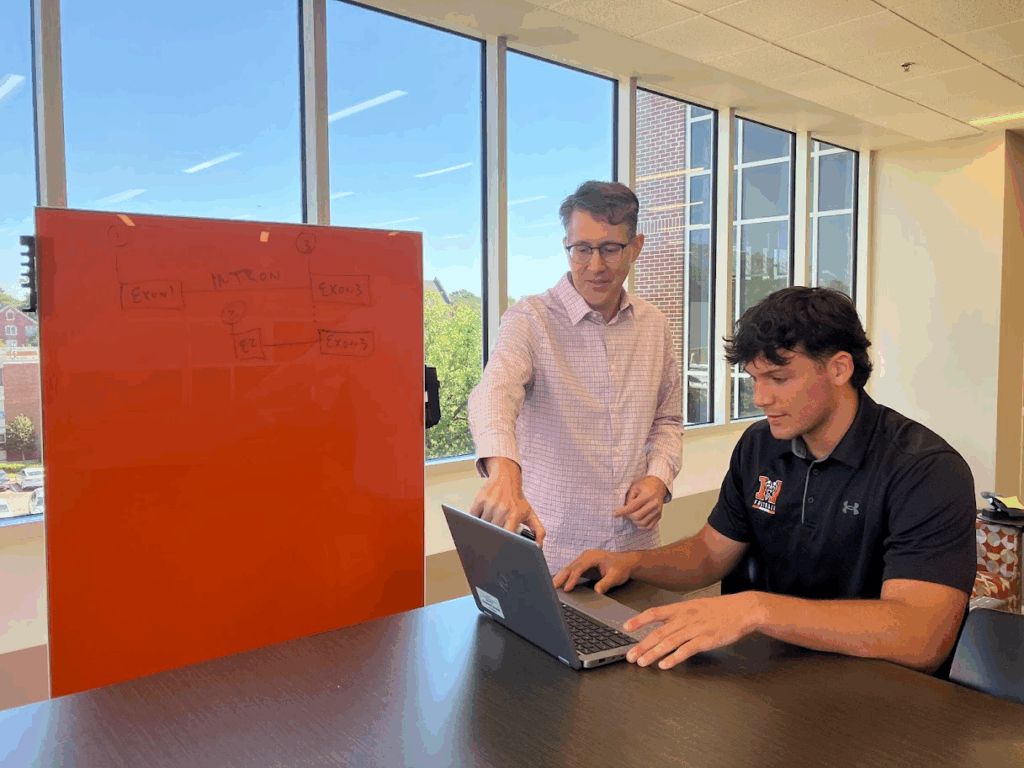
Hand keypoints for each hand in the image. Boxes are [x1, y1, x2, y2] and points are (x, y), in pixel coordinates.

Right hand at [470, 458, 545, 547]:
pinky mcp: (480, 499)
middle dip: (493, 535)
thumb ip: (538, 531)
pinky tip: (482, 516)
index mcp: (515, 515)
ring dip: (484, 527)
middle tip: (494, 536)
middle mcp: (503, 509)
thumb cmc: (518, 500)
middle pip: (493, 531)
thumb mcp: (530, 514)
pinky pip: (474, 516)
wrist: (507, 478)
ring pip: (482, 525)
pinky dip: (475, 519)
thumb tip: (539, 547)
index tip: (502, 548)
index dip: (504, 543)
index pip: (508, 535)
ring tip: (490, 523)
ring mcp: (491, 504)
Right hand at [553, 549, 640, 593]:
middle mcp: (586, 556)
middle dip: (560, 577)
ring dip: (560, 577)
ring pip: (569, 568)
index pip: (579, 568)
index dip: (572, 578)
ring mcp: (583, 560)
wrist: (626, 562)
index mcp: (592, 556)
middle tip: (552, 588)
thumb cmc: (621, 567)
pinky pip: (572, 570)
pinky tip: (560, 583)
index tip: (567, 588)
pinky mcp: (583, 565)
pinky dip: (565, 577)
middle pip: (570, 567)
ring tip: (553, 587)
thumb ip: (606, 583)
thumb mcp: (616, 576)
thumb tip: (597, 592)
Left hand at [614, 476, 667, 529]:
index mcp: (647, 495)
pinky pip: (649, 527)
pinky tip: (638, 522)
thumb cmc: (644, 486)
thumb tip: (624, 510)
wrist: (658, 485)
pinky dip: (642, 527)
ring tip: (632, 516)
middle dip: (629, 516)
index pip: (633, 506)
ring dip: (634, 521)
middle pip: (637, 516)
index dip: (623, 511)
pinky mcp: (659, 516)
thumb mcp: (634, 487)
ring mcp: (658, 511)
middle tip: (626, 513)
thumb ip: (629, 498)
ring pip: (643, 523)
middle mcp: (654, 504)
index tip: (615, 514)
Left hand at [621, 592, 761, 669]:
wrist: (742, 610)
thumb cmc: (718, 610)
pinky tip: (665, 665)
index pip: (654, 613)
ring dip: (654, 653)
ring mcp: (695, 628)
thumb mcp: (695, 606)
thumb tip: (661, 623)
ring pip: (669, 641)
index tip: (625, 627)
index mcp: (681, 608)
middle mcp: (685, 617)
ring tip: (643, 662)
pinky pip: (686, 650)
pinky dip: (674, 658)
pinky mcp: (706, 639)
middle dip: (642, 645)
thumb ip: (678, 615)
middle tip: (630, 656)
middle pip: (658, 632)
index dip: (639, 620)